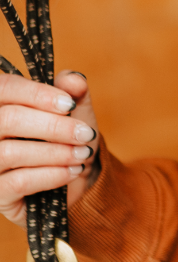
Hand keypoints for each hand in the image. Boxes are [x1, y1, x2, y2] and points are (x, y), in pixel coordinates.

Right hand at [0, 70, 99, 225]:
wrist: (76, 179)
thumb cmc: (69, 138)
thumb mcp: (77, 112)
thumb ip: (75, 92)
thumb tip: (75, 80)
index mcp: (1, 105)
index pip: (4, 87)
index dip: (36, 94)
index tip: (69, 105)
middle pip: (8, 119)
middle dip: (53, 127)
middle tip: (85, 134)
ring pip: (11, 152)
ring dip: (56, 153)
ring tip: (83, 154)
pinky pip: (19, 182)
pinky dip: (52, 175)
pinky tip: (73, 171)